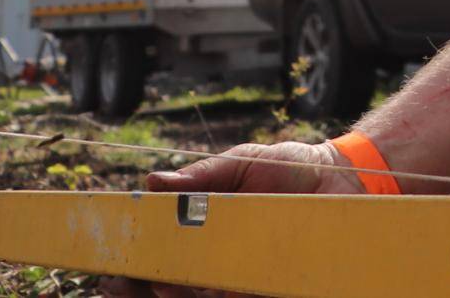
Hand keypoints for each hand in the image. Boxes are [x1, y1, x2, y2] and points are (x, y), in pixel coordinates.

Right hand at [95, 140, 364, 297]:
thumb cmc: (286, 167)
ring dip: (176, 292)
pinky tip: (209, 288)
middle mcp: (217, 259)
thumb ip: (198, 177)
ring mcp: (243, 276)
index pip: (158, 255)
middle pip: (169, 285)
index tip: (108, 268)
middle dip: (141, 288)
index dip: (130, 265)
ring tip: (165, 285)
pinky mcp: (269, 283)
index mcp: (201, 229)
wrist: (341, 177)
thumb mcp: (238, 164)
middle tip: (121, 285)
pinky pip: (240, 295)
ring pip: (200, 295)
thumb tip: (152, 181)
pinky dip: (221, 294)